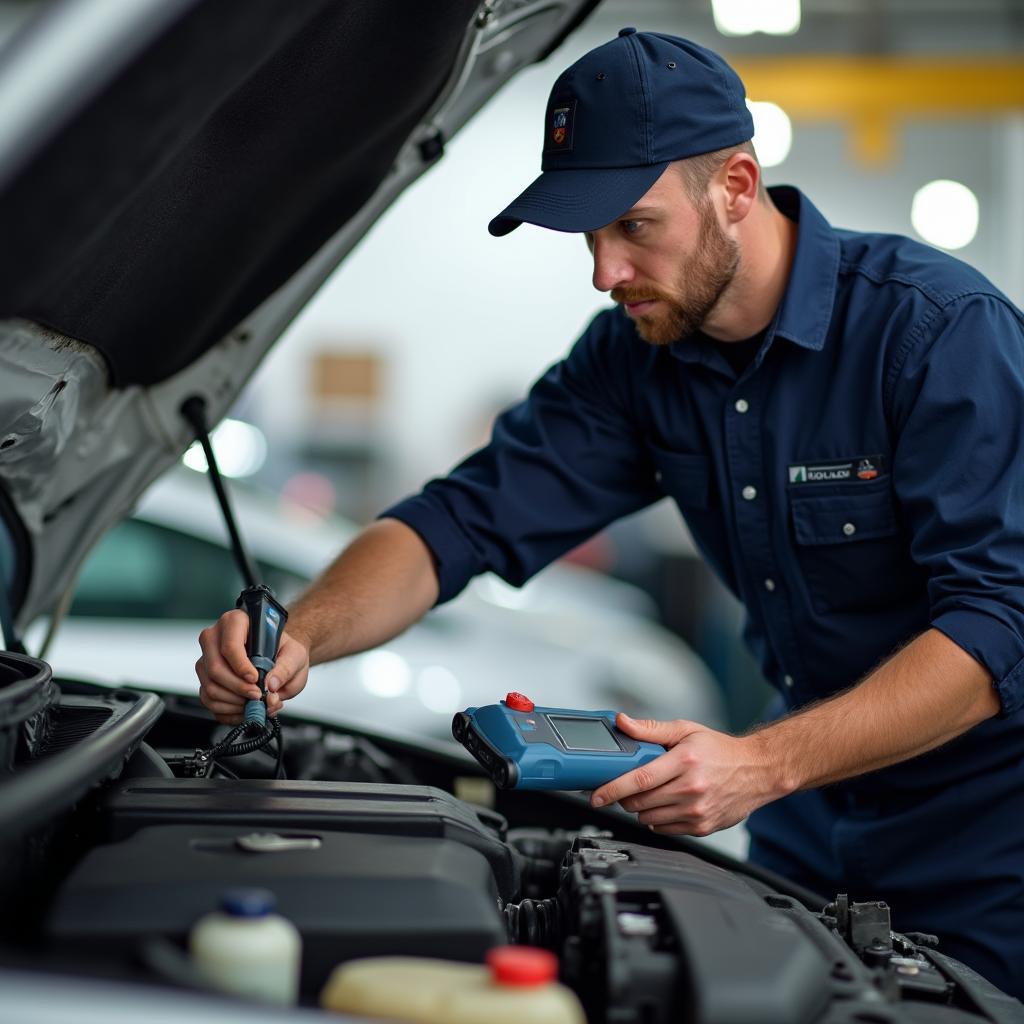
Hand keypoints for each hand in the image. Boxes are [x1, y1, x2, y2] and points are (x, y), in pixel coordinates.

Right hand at [196, 609, 310, 723]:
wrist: (279, 656)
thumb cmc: (284, 650)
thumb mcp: (295, 655)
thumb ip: (286, 669)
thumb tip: (270, 685)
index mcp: (236, 621)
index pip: (230, 645)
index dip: (241, 666)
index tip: (255, 679)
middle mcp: (215, 637)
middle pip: (215, 668)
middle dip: (238, 688)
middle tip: (257, 696)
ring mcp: (206, 658)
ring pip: (210, 686)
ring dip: (233, 701)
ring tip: (253, 703)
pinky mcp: (205, 677)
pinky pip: (207, 699)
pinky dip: (226, 710)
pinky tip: (243, 708)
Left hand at [590, 714, 780, 836]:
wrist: (757, 771)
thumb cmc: (720, 750)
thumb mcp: (685, 730)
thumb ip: (651, 729)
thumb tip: (622, 722)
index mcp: (684, 762)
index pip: (639, 779)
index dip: (612, 789)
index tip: (596, 795)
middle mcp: (691, 789)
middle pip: (640, 802)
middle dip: (624, 797)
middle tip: (625, 787)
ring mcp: (697, 811)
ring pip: (649, 818)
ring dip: (640, 808)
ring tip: (650, 792)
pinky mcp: (702, 827)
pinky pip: (664, 829)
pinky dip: (656, 819)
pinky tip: (665, 804)